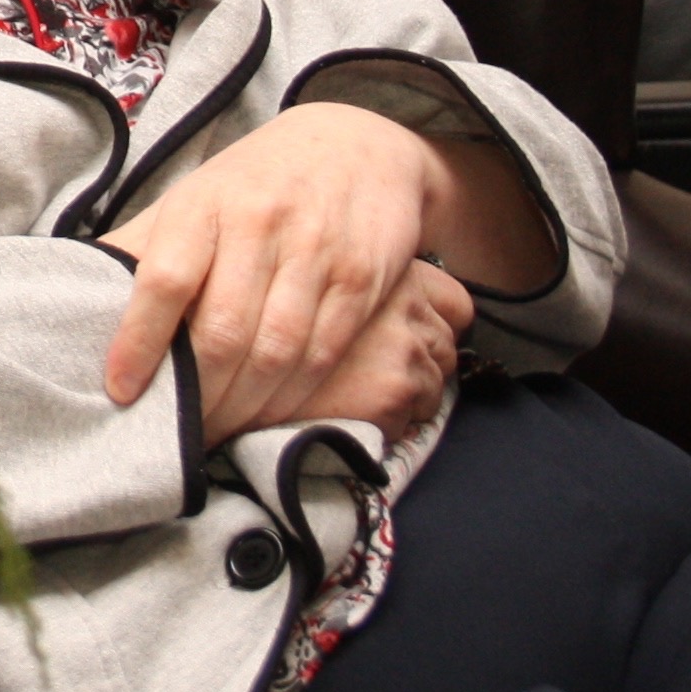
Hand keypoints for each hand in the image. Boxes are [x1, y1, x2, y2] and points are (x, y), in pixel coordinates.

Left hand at [102, 102, 441, 443]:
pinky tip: (269, 416)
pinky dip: (294, 398)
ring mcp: (316, 250)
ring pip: (276, 351)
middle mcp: (260, 223)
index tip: (121, 391)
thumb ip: (146, 248)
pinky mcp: (362, 278)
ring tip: (218, 435)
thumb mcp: (195, 197)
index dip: (139, 340)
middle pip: (224, 330)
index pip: (165, 278)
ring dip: (244, 408)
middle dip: (199, 395)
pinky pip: (324, 354)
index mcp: (203, 204)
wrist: (356, 145)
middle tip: (178, 436)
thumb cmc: (255, 183)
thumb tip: (77, 298)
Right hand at [273, 260, 472, 445]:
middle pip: (446, 344)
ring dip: (407, 397)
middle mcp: (401, 297)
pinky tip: (354, 413)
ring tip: (360, 396)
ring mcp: (403, 342)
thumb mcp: (310, 283)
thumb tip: (401, 306)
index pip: (454, 300)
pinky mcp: (396, 387)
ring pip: (436, 384)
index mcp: (384, 267)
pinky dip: (392, 423)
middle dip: (421, 366)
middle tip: (378, 375)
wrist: (236, 380)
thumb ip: (355, 285)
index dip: (438, 324)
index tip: (412, 341)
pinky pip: (417, 416)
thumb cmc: (267, 331)